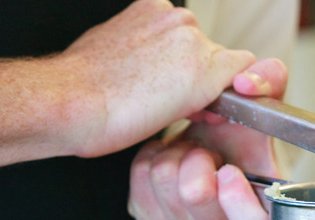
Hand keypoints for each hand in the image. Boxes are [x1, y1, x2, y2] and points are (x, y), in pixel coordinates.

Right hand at [0, 0, 256, 180]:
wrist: (73, 101)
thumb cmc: (81, 91)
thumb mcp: (112, 56)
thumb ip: (145, 57)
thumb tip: (158, 74)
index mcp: (151, 11)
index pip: (189, 41)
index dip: (188, 69)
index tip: (175, 91)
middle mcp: (176, 17)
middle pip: (210, 53)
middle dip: (201, 82)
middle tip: (176, 106)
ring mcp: (194, 40)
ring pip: (225, 68)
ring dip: (211, 92)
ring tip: (179, 111)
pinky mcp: (209, 68)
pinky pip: (241, 82)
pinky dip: (232, 102)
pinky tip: (204, 114)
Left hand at [128, 58, 287, 219]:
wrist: (198, 145)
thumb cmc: (230, 133)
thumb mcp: (255, 103)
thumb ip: (269, 80)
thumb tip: (247, 82)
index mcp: (261, 212)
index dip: (238, 201)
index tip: (227, 168)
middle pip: (197, 197)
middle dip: (195, 156)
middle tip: (203, 148)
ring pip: (164, 186)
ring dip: (173, 154)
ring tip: (187, 151)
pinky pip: (140, 190)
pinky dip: (150, 162)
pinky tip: (168, 159)